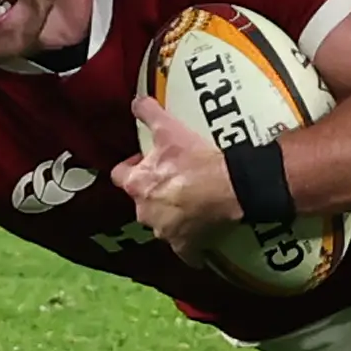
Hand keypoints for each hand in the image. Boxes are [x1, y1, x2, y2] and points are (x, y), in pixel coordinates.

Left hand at [109, 96, 241, 260]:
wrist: (230, 187)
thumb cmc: (197, 160)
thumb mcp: (170, 129)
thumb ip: (148, 113)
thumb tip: (135, 101)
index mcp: (137, 184)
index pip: (120, 175)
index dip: (133, 166)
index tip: (148, 162)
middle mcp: (144, 212)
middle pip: (142, 201)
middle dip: (153, 193)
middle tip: (174, 180)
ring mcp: (165, 232)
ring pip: (162, 224)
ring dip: (171, 216)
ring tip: (192, 202)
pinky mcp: (186, 247)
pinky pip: (185, 250)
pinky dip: (191, 245)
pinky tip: (201, 236)